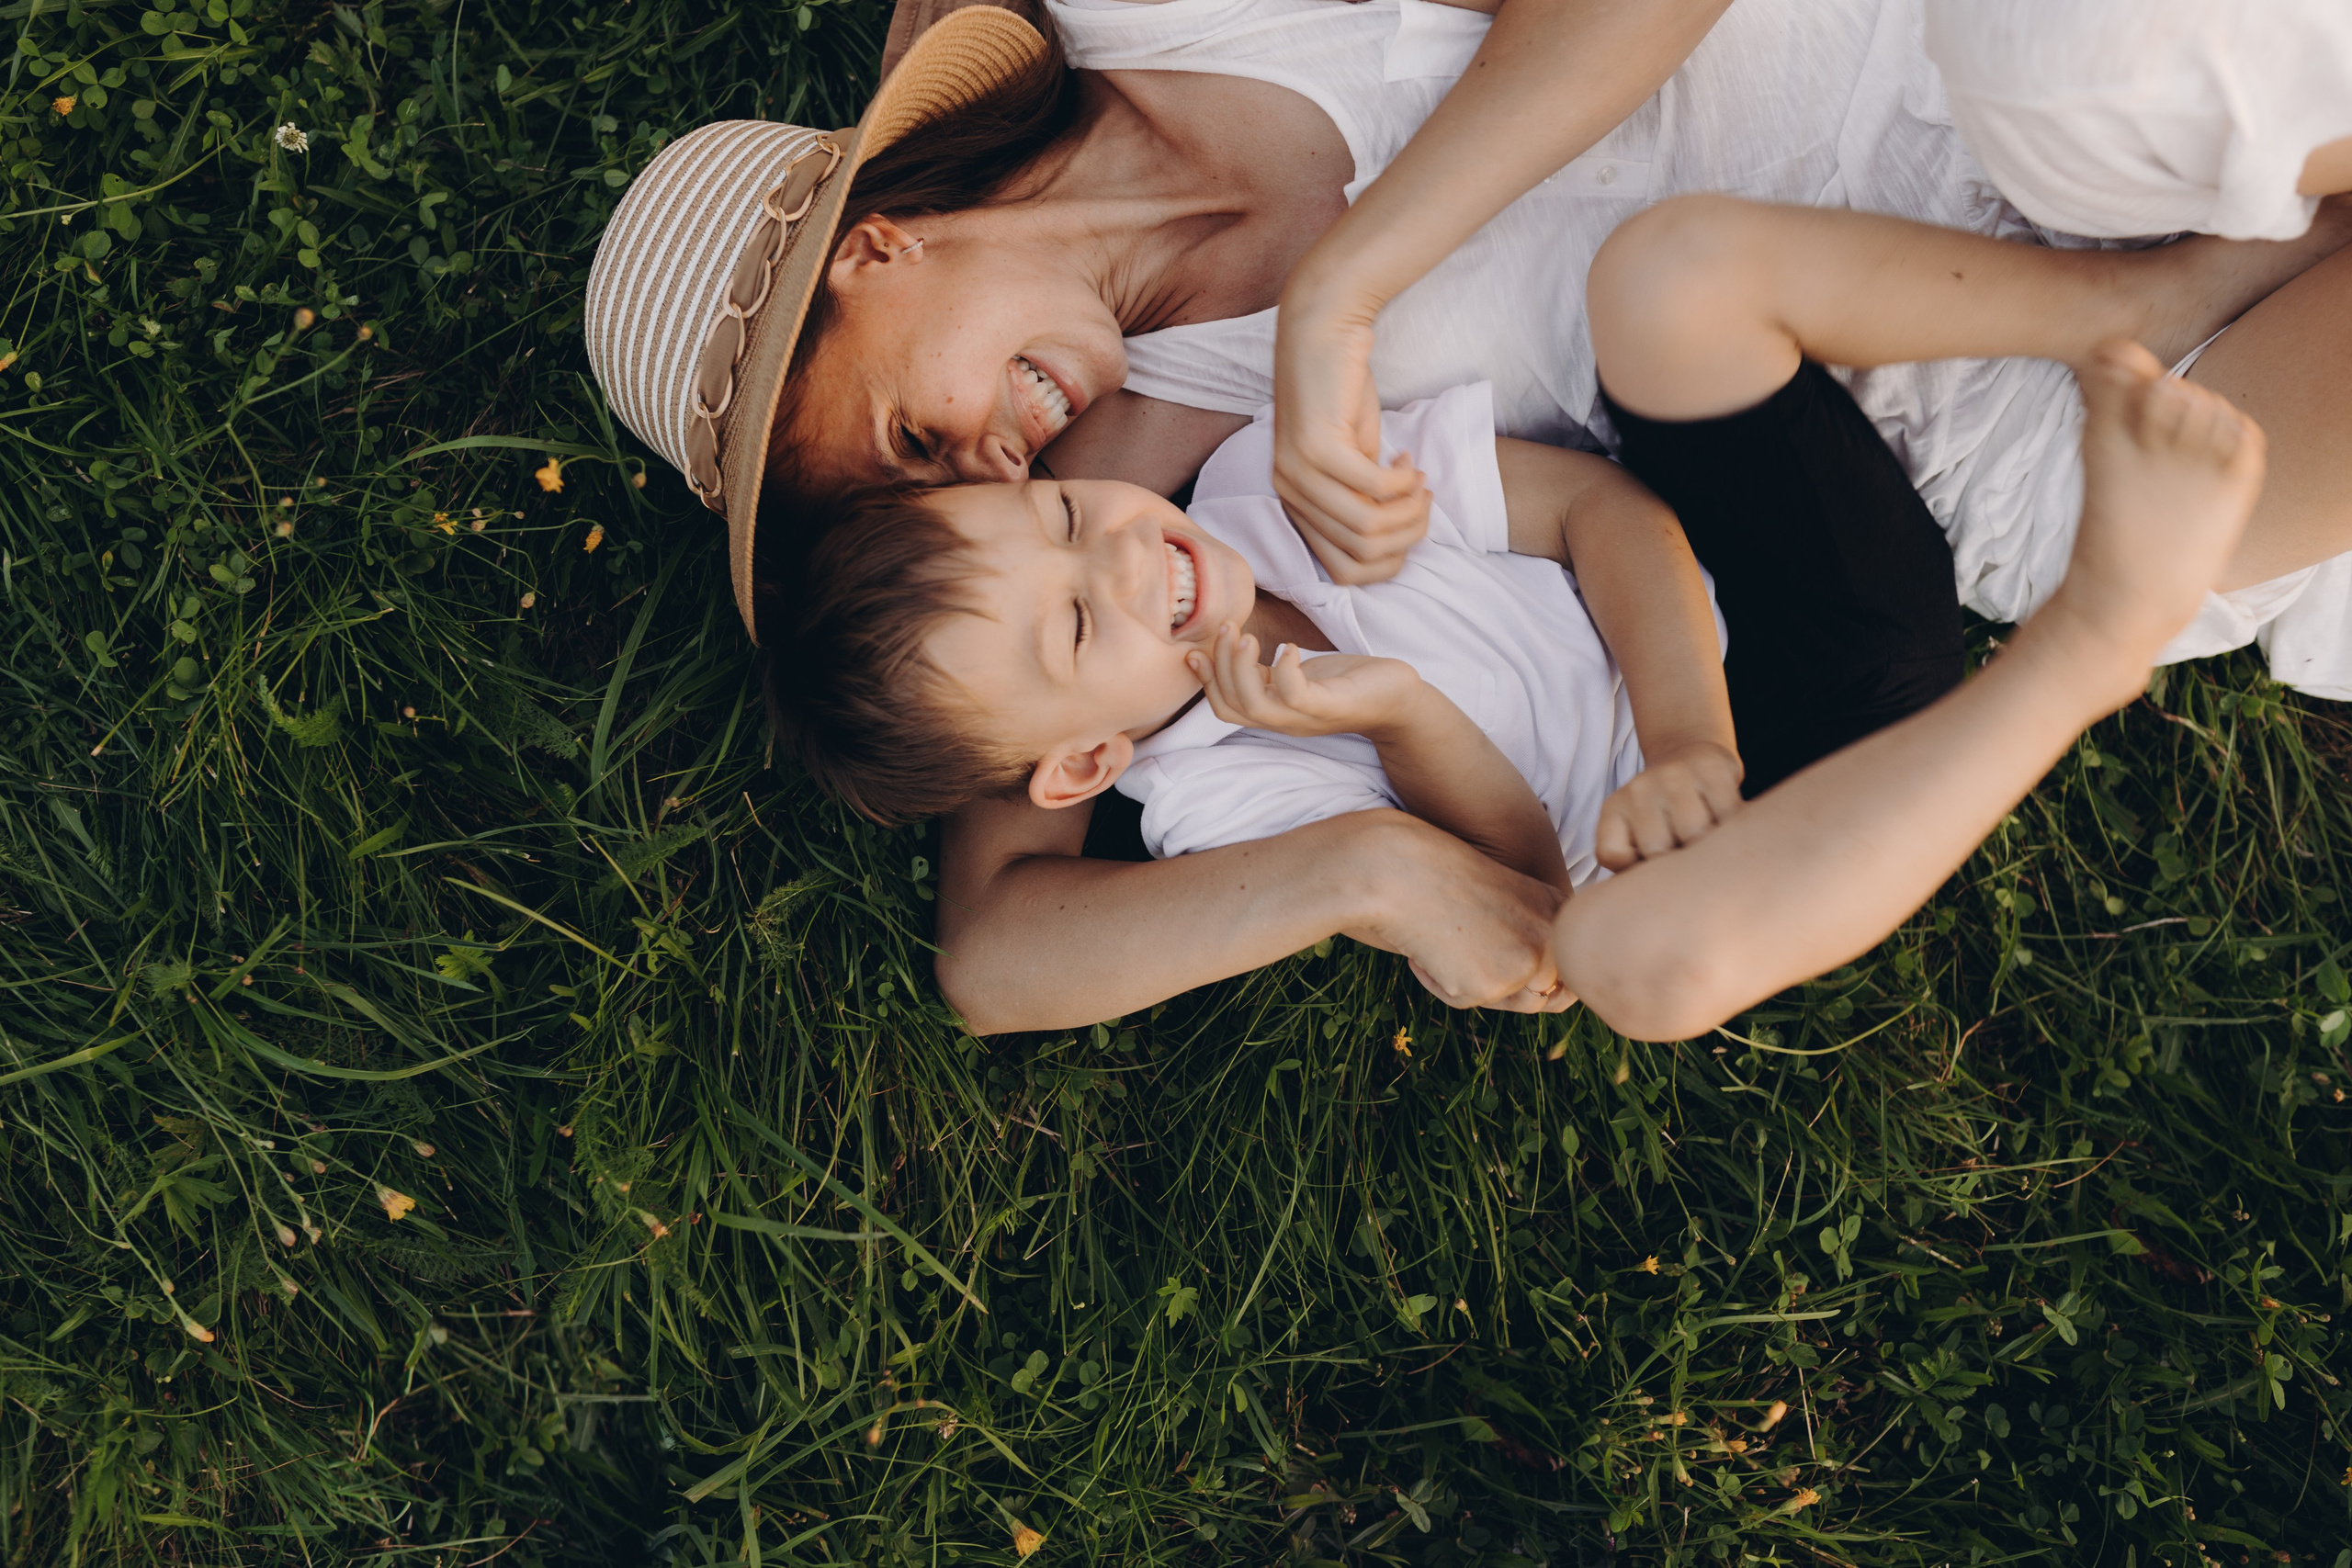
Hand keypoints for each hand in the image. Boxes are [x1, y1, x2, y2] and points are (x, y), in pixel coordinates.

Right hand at [1188, 624, 1425, 739]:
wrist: (1399, 699)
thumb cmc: (1348, 683)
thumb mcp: (1298, 675)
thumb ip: (1265, 671)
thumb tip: (1231, 648)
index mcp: (1275, 713)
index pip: (1226, 708)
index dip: (1206, 682)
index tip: (1195, 650)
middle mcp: (1286, 721)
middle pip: (1234, 707)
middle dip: (1220, 667)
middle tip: (1226, 628)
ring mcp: (1307, 718)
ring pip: (1255, 706)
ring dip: (1241, 669)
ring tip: (1246, 636)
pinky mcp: (1330, 706)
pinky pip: (1294, 695)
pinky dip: (1284, 669)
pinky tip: (1288, 647)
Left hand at [1270, 296, 1429, 583]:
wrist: (1322, 331)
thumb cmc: (1341, 391)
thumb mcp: (1353, 457)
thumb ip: (1363, 498)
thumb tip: (1393, 536)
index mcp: (1295, 503)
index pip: (1345, 572)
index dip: (1391, 558)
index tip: (1409, 519)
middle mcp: (1290, 495)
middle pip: (1363, 554)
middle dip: (1409, 533)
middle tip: (1424, 499)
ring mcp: (1300, 474)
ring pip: (1369, 528)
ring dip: (1410, 510)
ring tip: (1420, 482)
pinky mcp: (1318, 448)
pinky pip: (1375, 489)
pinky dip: (1403, 482)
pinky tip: (1407, 460)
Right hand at [1339, 812, 1575, 1008]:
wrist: (1402, 871)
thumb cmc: (1441, 878)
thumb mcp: (1501, 901)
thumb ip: (1527, 940)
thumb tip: (1542, 997)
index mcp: (1559, 910)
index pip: (1562, 971)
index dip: (1529, 976)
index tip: (1491, 958)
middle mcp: (1553, 939)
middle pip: (1540, 996)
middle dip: (1502, 987)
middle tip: (1463, 952)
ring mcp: (1526, 964)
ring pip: (1503, 1002)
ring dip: (1474, 985)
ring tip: (1445, 946)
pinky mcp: (1492, 987)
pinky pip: (1466, 1002)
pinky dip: (1440, 983)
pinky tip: (1426, 950)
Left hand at [1593, 739, 1743, 871]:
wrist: (1689, 754)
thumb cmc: (1665, 812)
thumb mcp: (1636, 834)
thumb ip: (1634, 866)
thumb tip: (1655, 901)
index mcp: (1614, 809)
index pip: (1612, 856)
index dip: (1638, 874)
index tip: (1656, 870)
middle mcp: (1638, 789)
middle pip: (1657, 849)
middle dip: (1677, 866)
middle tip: (1690, 864)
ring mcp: (1674, 775)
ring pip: (1695, 833)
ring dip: (1709, 849)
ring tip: (1711, 848)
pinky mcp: (1711, 769)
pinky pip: (1727, 813)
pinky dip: (1733, 829)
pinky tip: (1729, 828)